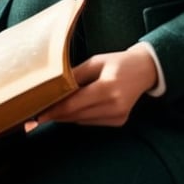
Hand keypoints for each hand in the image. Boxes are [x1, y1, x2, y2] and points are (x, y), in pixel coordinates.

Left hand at [36, 44, 158, 127]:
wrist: (145, 70)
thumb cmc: (117, 62)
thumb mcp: (95, 62)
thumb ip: (75, 75)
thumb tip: (53, 87)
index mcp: (108, 87)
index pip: (74, 104)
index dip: (54, 110)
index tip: (38, 114)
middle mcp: (114, 106)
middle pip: (76, 115)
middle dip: (57, 114)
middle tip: (39, 112)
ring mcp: (118, 116)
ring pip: (82, 121)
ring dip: (67, 116)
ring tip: (52, 109)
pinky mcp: (119, 122)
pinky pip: (92, 122)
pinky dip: (80, 116)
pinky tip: (74, 108)